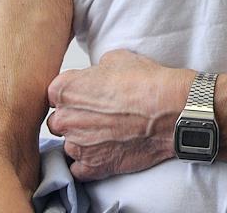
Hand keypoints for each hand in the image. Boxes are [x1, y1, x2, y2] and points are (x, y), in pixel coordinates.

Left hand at [46, 49, 191, 180]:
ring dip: (84, 140)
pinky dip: (89, 162)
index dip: (73, 94)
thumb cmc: (148, 84)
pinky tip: (105, 150)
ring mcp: (78, 146)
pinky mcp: (93, 167)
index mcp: (65, 90)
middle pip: (59, 121)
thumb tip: (96, 74)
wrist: (171, 110)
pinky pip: (78, 169)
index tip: (87, 96)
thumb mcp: (117, 58)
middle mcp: (65, 119)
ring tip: (109, 132)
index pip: (54, 94)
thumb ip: (95, 69)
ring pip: (69, 145)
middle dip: (75, 118)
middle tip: (100, 114)